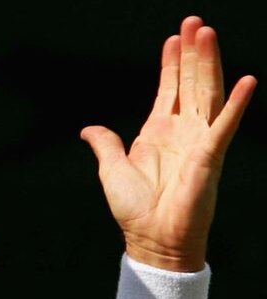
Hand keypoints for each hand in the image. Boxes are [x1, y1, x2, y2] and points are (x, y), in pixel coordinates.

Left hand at [81, 16, 256, 271]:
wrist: (149, 239)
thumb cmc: (134, 209)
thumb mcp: (111, 168)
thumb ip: (104, 143)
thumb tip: (88, 128)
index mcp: (158, 132)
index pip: (169, 88)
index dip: (171, 63)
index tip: (174, 37)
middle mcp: (181, 132)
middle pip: (191, 82)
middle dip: (192, 52)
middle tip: (194, 21)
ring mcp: (198, 141)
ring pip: (207, 93)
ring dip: (209, 63)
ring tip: (207, 33)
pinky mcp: (209, 156)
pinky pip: (225, 125)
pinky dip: (237, 104)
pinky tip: (247, 80)